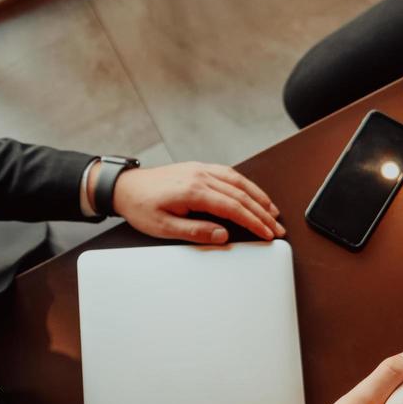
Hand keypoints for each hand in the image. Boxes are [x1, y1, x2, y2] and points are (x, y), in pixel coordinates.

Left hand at [97, 161, 284, 243]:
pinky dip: (245, 185)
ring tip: (273, 212)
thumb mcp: (164, 227)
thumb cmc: (141, 207)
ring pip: (238, 182)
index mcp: (193, 191)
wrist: (125, 187)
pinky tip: (253, 194)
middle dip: (263, 213)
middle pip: (241, 194)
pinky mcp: (198, 168)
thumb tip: (222, 235)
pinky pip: (229, 174)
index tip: (268, 233)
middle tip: (277, 228)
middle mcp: (200, 176)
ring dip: (259, 197)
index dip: (254, 222)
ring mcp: (200, 169)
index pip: (233, 207)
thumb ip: (196, 231)